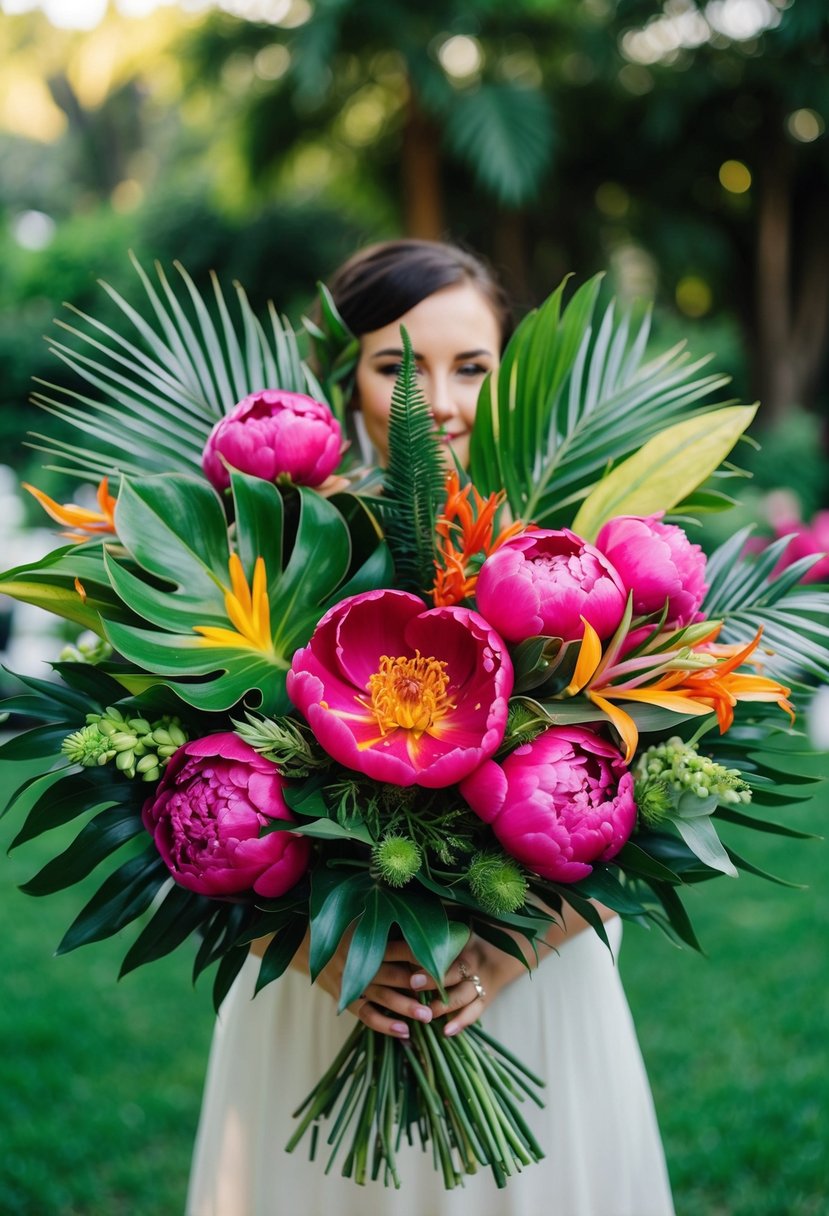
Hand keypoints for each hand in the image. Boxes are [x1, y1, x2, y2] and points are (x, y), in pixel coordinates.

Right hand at [317, 938, 434, 1039]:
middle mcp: (359, 962)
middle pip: (390, 974)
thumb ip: (391, 932)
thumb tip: (430, 937)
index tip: (439, 964)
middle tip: (438, 993)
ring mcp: (351, 982)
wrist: (308, 946)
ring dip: (404, 1007)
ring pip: (381, 996)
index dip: (417, 956)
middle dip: (414, 985)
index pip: (397, 948)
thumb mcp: (365, 924)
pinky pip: (366, 1014)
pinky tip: (405, 1032)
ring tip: (426, 1016)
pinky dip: (385, 1025)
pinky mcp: (346, 1000)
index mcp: (367, 940)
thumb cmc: (349, 933)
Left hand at [408, 940, 495, 1037]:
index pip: (443, 952)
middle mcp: (471, 966)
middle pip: (453, 973)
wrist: (501, 956)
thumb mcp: (456, 937)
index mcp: (462, 947)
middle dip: (433, 980)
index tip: (407, 963)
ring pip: (462, 996)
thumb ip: (435, 941)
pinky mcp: (483, 1001)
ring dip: (444, 1006)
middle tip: (413, 984)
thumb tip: (402, 938)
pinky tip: (446, 1032)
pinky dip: (461, 1023)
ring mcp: (478, 985)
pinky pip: (474, 1013)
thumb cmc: (469, 945)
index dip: (426, 957)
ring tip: (427, 1014)